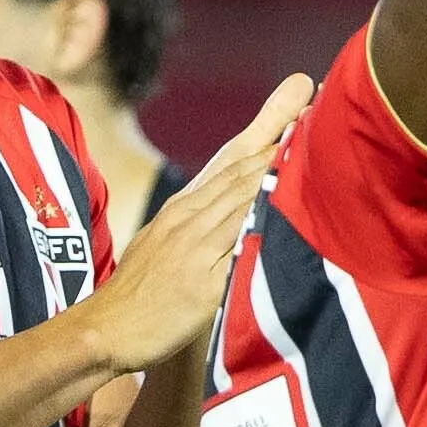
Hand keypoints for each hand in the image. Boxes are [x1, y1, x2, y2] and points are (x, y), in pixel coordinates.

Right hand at [80, 72, 311, 376]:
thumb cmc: (138, 294)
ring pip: (245, 195)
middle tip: (321, 103)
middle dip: (284, 134)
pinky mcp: (202, 278)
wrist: (104, 330)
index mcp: (183, 207)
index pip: (233, 158)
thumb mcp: (163, 242)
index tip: (303, 95)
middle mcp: (189, 216)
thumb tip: (233, 200)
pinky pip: (240, 242)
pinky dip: (265, 218)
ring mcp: (194, 244)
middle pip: (244, 167)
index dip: (270, 126)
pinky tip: (291, 202)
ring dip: (281, 166)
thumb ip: (199, 220)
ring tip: (319, 139)